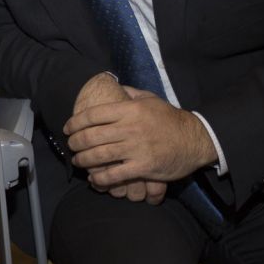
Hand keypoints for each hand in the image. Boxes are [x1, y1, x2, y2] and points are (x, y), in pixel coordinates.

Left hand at [69, 74, 168, 202]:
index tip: (68, 128)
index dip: (75, 122)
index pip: (93, 115)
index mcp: (130, 110)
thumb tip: (112, 85)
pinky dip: (100, 179)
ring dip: (83, 160)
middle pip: (91, 136)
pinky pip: (114, 175)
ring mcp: (136, 148)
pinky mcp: (143, 167)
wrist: (195, 139)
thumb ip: (129, 93)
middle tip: (71, 146)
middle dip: (75, 143)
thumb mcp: (150, 98)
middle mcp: (130, 128)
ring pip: (99, 156)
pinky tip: (94, 179)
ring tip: (78, 161)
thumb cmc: (170, 118)